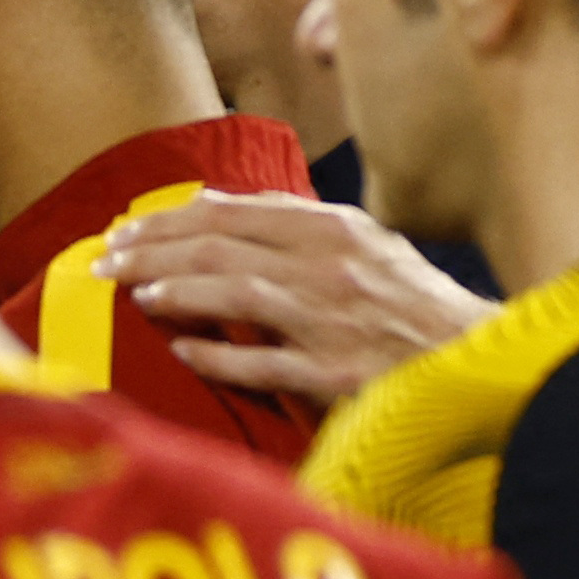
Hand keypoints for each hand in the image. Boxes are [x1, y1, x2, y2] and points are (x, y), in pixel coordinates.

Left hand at [92, 194, 486, 405]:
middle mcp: (332, 266)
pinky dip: (220, 354)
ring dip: (179, 291)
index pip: (235, 213)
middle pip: (224, 247)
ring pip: (239, 293)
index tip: (122, 232)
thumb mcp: (360, 246)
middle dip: (154, 253)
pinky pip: (265, 361)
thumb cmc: (405, 304)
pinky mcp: (336, 373)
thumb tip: (204, 205)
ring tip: (134, 294)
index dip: (169, 220)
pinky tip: (181, 350)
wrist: (473, 358)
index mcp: (334, 230)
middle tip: (104, 264)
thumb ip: (288, 226)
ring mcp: (334, 320)